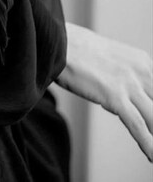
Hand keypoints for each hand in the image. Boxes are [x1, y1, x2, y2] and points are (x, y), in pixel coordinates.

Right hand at [56, 22, 152, 161]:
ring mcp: (129, 84)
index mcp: (142, 62)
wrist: (57, 42)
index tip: (152, 120)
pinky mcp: (116, 96)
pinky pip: (138, 126)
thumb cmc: (76, 50)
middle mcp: (142, 71)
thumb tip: (125, 102)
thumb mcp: (111, 60)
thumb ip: (124, 78)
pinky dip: (148, 145)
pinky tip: (152, 157)